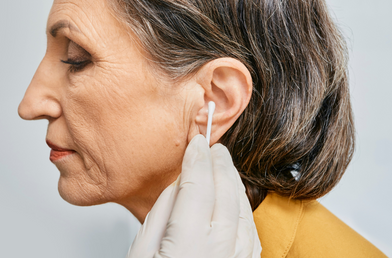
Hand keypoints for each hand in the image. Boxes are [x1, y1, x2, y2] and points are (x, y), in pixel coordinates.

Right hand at [127, 134, 261, 257]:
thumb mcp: (140, 253)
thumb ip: (160, 215)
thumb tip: (178, 184)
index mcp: (188, 248)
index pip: (198, 189)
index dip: (197, 161)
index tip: (196, 144)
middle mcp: (219, 254)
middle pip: (226, 195)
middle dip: (220, 166)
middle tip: (213, 148)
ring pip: (243, 211)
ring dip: (233, 185)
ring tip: (223, 168)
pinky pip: (252, 233)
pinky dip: (242, 209)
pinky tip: (233, 200)